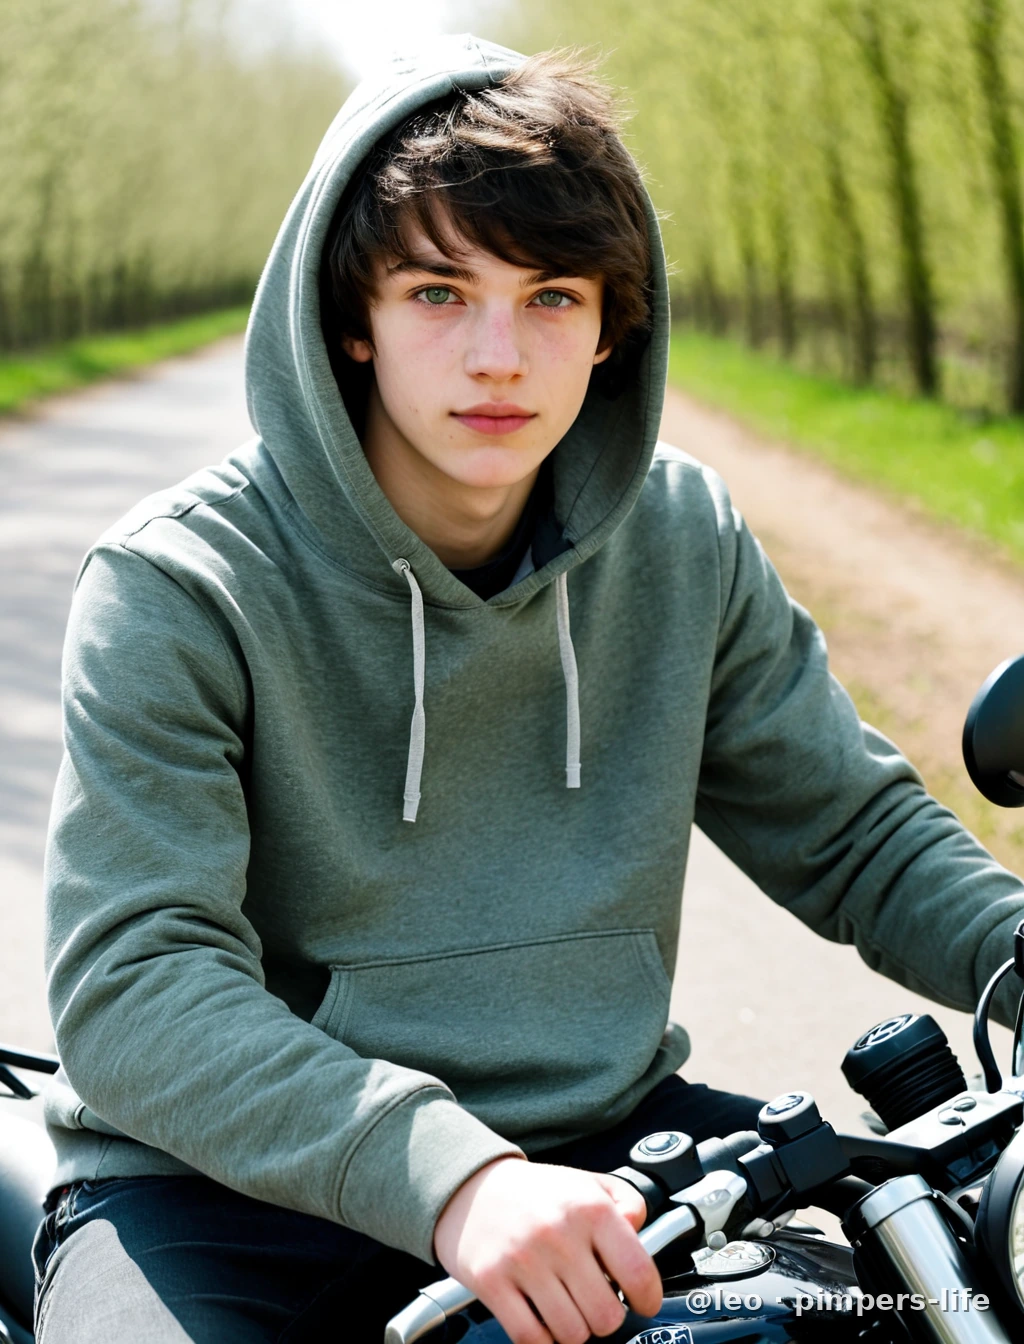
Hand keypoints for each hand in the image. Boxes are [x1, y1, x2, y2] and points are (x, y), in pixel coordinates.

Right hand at [433, 1156, 662, 1343]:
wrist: (469, 1187)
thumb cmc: (534, 1192)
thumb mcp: (586, 1182)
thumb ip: (628, 1202)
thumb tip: (640, 1232)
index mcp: (588, 1207)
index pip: (638, 1272)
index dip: (648, 1298)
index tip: (643, 1302)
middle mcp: (558, 1233)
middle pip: (606, 1315)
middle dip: (605, 1315)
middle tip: (593, 1300)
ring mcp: (523, 1260)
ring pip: (572, 1333)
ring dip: (574, 1329)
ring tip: (566, 1306)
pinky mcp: (492, 1282)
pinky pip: (532, 1338)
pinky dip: (543, 1339)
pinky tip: (542, 1317)